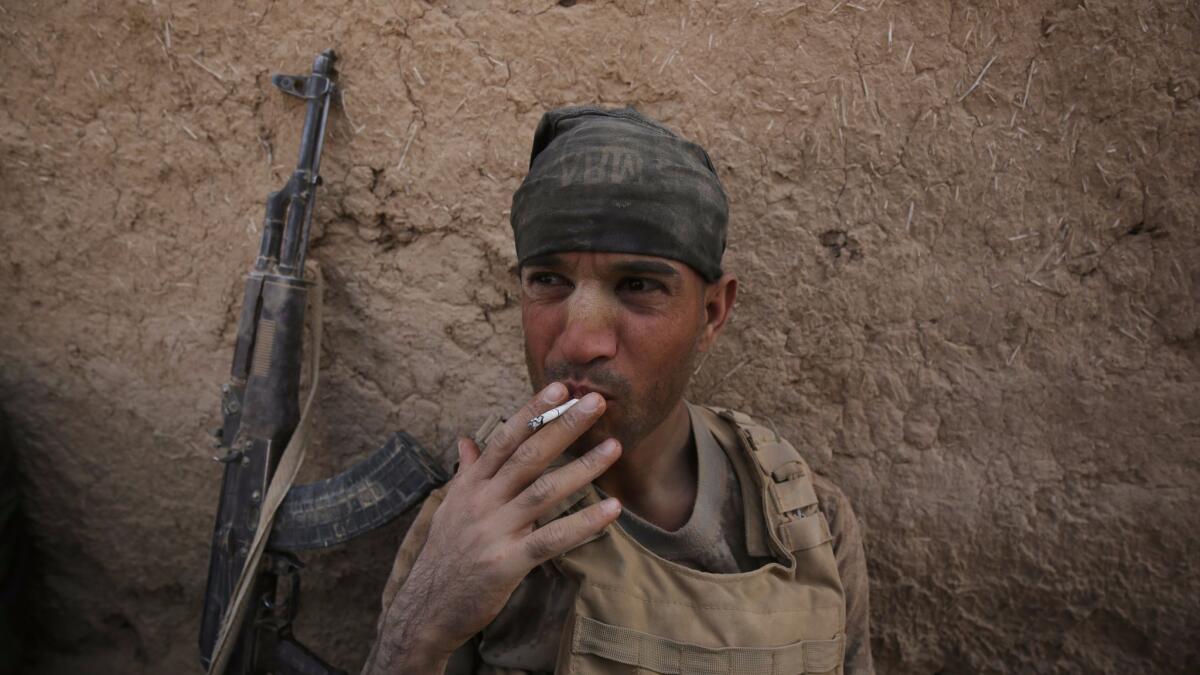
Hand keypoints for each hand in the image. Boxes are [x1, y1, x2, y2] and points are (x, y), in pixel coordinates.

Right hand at [369, 383, 621, 672]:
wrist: (425, 609)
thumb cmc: (445, 555)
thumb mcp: (450, 508)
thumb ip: (466, 472)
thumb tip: (467, 440)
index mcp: (470, 484)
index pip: (505, 438)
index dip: (532, 411)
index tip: (558, 387)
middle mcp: (481, 501)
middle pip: (528, 455)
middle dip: (563, 426)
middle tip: (595, 401)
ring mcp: (494, 531)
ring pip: (543, 491)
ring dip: (583, 468)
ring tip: (615, 446)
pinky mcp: (507, 562)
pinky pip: (551, 539)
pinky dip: (584, 523)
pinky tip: (612, 509)